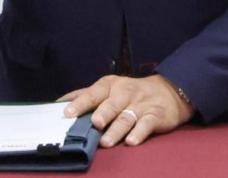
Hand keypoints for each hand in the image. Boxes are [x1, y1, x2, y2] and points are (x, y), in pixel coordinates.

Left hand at [59, 74, 194, 147]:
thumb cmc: (131, 92)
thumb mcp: (109, 88)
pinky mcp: (156, 115)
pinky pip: (146, 124)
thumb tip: (60, 102)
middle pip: (111, 104)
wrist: (167, 92)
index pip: (93, 93)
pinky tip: (131, 142)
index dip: (80, 103)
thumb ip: (87, 94)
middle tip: (94, 124)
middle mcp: (125, 92)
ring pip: (127, 117)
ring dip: (116, 130)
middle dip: (102, 114)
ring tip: (106, 142)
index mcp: (110, 85)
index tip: (68, 113)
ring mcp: (141, 104)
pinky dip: (138, 133)